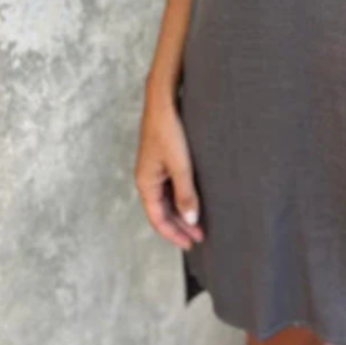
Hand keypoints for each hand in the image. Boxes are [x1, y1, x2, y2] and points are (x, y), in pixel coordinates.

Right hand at [133, 84, 204, 250]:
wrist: (163, 101)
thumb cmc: (169, 130)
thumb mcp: (181, 165)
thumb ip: (186, 194)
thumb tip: (191, 221)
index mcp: (145, 183)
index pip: (158, 219)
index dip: (174, 234)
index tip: (191, 244)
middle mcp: (147, 179)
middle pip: (162, 211)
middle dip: (180, 226)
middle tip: (200, 237)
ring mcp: (154, 170)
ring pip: (166, 200)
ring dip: (182, 212)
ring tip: (199, 223)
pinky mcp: (162, 160)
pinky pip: (170, 187)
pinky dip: (181, 198)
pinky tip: (194, 200)